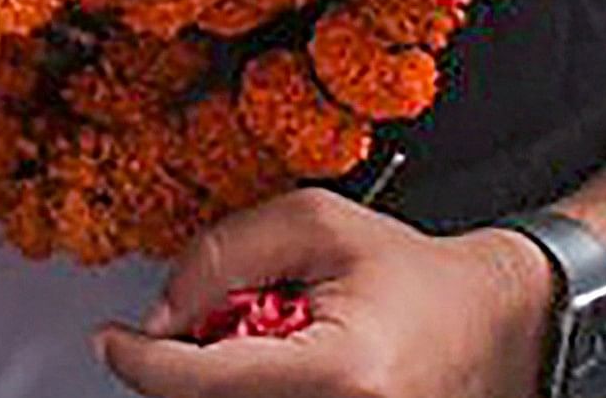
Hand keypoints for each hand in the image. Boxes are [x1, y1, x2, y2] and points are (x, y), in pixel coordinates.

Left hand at [96, 189, 547, 397]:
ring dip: (226, 376)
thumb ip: (225, 254)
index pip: (200, 380)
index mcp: (340, 372)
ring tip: (281, 339)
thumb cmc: (414, 276)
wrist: (492, 324)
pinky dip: (252, 387)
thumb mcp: (316, 224)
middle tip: (237, 317)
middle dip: (193, 360)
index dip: (141, 357)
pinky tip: (288, 365)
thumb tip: (162, 309)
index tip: (112, 338)